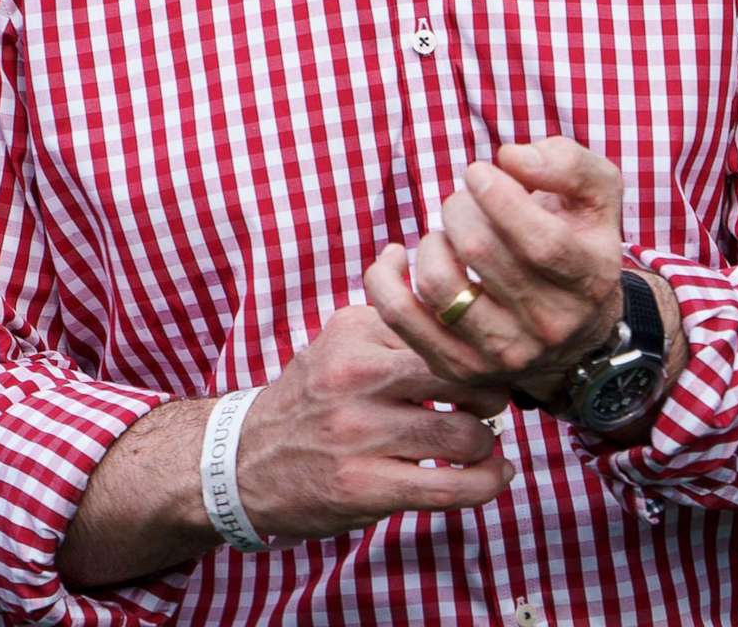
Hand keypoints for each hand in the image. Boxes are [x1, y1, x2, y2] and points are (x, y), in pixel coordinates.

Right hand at [231, 304, 513, 543]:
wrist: (241, 463)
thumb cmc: (309, 399)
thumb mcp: (336, 338)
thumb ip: (381, 306)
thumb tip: (401, 250)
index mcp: (356, 334)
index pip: (444, 331)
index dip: (478, 349)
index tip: (485, 363)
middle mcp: (357, 378)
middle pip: (465, 377)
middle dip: (493, 392)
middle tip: (491, 402)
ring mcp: (360, 434)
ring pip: (466, 435)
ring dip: (486, 442)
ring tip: (478, 443)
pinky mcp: (365, 486)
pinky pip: (449, 487)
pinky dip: (486, 484)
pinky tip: (495, 477)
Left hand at [365, 138, 627, 406]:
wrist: (573, 330)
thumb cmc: (577, 243)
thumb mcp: (597, 197)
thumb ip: (567, 164)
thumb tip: (511, 159)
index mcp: (589, 280)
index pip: (539, 242)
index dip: (499, 197)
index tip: (479, 172)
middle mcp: (550, 325)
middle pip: (480, 252)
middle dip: (459, 207)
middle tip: (464, 199)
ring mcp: (503, 354)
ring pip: (439, 285)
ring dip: (432, 241)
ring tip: (447, 233)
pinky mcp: (459, 367)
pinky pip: (400, 317)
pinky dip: (385, 277)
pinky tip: (399, 255)